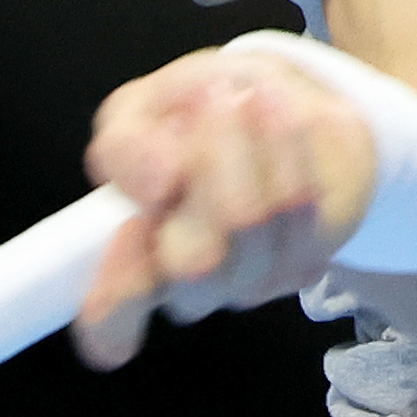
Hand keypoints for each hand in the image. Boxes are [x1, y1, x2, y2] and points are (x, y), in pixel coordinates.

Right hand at [71, 45, 379, 370]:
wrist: (270, 102)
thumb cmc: (188, 115)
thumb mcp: (134, 113)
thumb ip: (123, 146)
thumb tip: (156, 183)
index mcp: (128, 259)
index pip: (110, 323)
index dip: (117, 290)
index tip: (131, 224)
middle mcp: (187, 284)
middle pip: (196, 265)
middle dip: (206, 167)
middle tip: (210, 99)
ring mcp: (249, 279)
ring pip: (251, 227)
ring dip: (248, 144)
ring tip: (242, 93)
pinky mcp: (305, 257)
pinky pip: (298, 206)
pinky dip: (286, 145)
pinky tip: (277, 110)